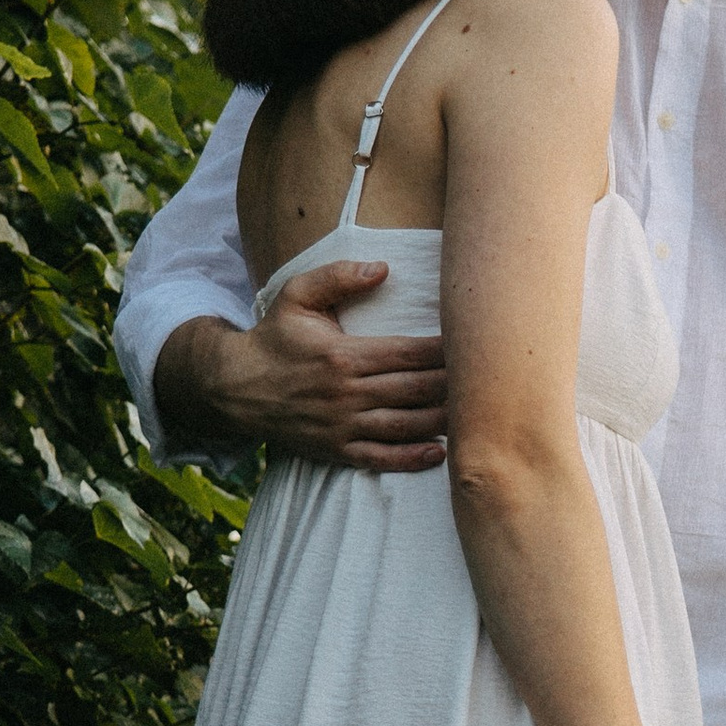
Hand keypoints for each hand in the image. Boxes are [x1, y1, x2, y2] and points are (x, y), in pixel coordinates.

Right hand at [154, 269, 448, 472]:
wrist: (234, 387)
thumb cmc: (275, 337)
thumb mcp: (297, 296)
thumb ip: (338, 277)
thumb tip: (383, 267)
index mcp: (344, 354)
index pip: (410, 353)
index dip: (446, 350)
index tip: (475, 342)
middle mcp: (347, 392)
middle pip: (417, 389)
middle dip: (456, 384)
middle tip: (491, 378)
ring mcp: (342, 425)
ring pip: (406, 425)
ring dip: (444, 420)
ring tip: (476, 414)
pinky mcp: (337, 451)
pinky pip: (382, 458)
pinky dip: (413, 458)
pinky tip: (440, 452)